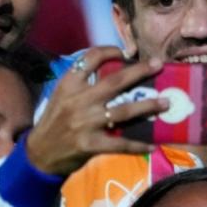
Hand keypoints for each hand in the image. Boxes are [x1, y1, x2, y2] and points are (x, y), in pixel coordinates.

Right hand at [25, 46, 167, 175]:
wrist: (39, 154)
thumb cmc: (55, 122)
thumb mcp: (62, 96)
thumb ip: (83, 84)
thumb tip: (117, 74)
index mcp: (69, 84)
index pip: (91, 58)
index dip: (110, 51)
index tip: (126, 52)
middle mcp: (78, 100)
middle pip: (115, 81)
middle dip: (140, 71)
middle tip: (159, 65)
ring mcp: (86, 123)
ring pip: (124, 110)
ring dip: (148, 106)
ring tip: (166, 102)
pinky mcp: (91, 144)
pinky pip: (120, 143)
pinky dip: (138, 144)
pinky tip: (152, 144)